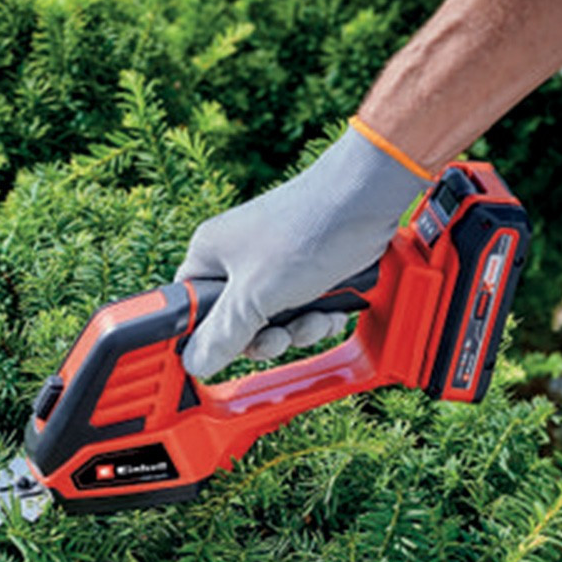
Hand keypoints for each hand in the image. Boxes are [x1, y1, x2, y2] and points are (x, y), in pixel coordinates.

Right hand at [176, 122, 430, 378]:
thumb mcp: (255, 295)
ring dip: (297, 330)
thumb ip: (222, 334)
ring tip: (314, 319)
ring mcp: (273, 265)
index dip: (207, 337)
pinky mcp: (306, 270)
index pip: (191, 310)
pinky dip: (317, 317)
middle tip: (279, 338)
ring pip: (273, 321)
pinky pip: (301, 310)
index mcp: (210, 256)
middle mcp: (237, 259)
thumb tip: (195, 363)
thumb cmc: (308, 228)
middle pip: (237, 323)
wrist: (369, 197)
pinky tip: (330, 311)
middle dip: (265, 337)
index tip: (225, 353)